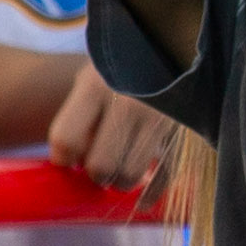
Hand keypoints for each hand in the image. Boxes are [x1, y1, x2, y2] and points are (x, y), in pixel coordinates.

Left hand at [45, 71, 183, 198]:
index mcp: (96, 86)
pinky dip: (152, 193)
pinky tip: (143, 199)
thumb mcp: (92, 78)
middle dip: (95, 173)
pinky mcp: (183, 131)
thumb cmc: (119, 71)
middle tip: (97, 165)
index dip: (62, 158)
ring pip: (130, 175)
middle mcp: (128, 103)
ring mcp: (159, 118)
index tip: (67, 159)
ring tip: (120, 167)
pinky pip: (164, 175)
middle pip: (99, 165)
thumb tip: (70, 165)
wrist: (169, 47)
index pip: (66, 139)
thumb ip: (79, 116)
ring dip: (120, 181)